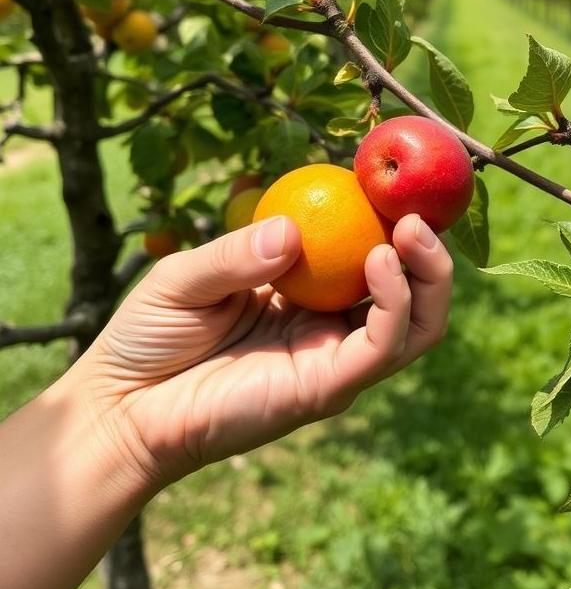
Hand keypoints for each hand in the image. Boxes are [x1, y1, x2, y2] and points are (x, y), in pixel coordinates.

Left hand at [77, 213, 451, 487]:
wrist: (121, 405)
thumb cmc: (151, 334)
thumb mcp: (188, 273)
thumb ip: (238, 251)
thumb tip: (293, 230)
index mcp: (309, 295)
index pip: (373, 258)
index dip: (395, 223)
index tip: (398, 183)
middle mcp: (332, 328)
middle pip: (414, 293)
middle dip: (431, 251)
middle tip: (419, 209)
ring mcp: (334, 361)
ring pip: (417, 324)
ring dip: (428, 274)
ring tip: (408, 230)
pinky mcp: (328, 389)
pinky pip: (381, 346)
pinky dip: (395, 302)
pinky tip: (380, 260)